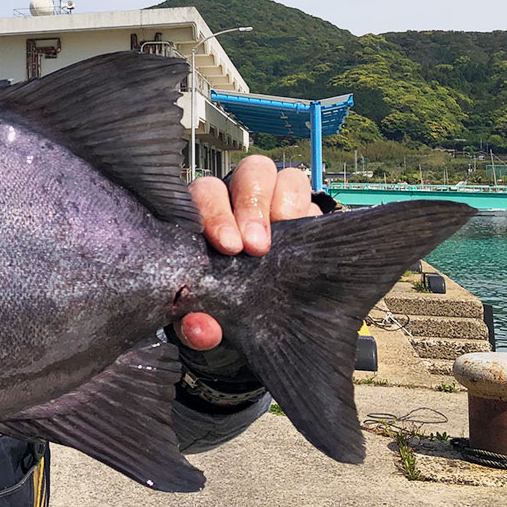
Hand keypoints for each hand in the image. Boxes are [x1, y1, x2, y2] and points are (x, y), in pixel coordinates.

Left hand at [174, 155, 322, 350]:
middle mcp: (233, 200)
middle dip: (251, 206)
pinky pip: (306, 193)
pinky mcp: (301, 213)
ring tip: (285, 242)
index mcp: (200, 220)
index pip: (202, 194)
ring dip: (283, 201)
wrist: (255, 326)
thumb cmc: (218, 313)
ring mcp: (269, 202)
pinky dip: (307, 210)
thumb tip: (202, 330)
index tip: (227, 246)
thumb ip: (198, 331)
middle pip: (243, 175)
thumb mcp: (206, 327)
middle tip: (256, 247)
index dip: (214, 213)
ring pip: (276, 175)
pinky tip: (307, 239)